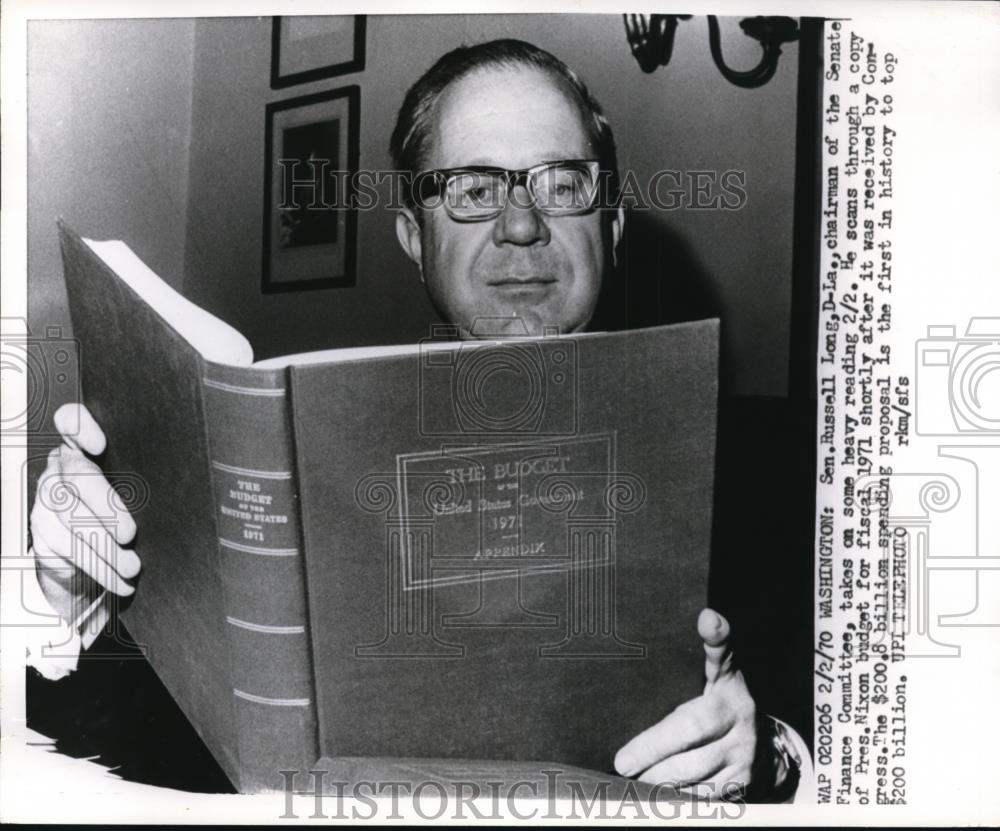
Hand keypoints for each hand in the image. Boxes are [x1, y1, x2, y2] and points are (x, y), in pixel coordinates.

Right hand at [30, 403, 139, 619]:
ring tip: (133, 566)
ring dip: (106, 549)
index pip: (71, 420)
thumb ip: (146, 478)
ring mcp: (48, 497)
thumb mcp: (136, 490)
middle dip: (106, 507)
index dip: (81, 426)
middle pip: (77, 476)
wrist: (91, 554)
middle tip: (130, 533)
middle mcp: (62, 466)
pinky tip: (120, 579)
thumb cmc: (123, 512)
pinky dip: (99, 568)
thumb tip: (188, 486)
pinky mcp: (42, 529)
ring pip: (72, 519)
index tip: (100, 446)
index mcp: (85, 446)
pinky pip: (67, 548)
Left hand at [613, 608, 756, 797]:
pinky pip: (703, 802)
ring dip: (660, 789)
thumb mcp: (724, 667)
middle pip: (688, 764)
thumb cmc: (728, 694)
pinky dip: (677, 801)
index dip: (654, 744)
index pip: (690, 727)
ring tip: (630, 785)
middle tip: (620, 770)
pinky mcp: (739, 792)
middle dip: (651, 769)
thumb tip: (709, 615)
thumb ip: (716, 643)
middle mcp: (740, 740)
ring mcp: (742, 770)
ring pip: (694, 788)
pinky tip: (652, 798)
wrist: (764, 735)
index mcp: (731, 705)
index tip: (623, 758)